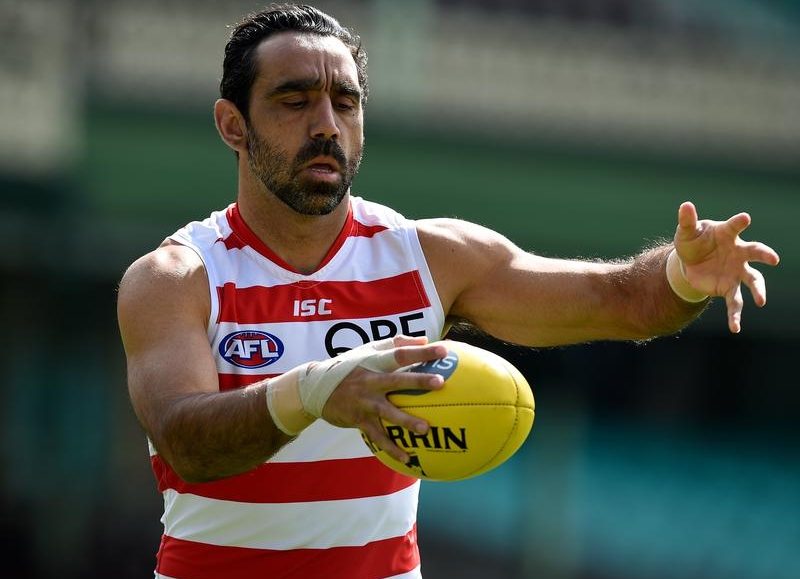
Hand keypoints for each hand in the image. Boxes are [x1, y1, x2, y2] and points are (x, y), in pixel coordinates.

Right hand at [321, 336, 447, 462]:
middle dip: (418, 381)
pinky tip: (407, 458)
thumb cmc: (349, 366)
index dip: (422, 352)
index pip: (401, 354)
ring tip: (425, 429)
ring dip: (406, 421)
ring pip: (387, 412)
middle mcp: (371, 381)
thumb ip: (396, 344)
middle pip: (397, 380)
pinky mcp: (359, 420)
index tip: (443, 350)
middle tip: (440, 383)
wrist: (316, 388)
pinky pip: (377, 436)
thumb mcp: (368, 350)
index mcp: (375, 362)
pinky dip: (391, 448)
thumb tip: (424, 340)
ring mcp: (364, 402)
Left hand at [673, 201, 779, 332]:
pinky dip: (735, 316)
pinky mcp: (728, 287)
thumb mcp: (686, 232)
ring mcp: (736, 271)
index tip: (745, 218)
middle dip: (765, 255)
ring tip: (761, 301)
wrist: (688, 263)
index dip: (739, 222)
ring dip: (758, 290)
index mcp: (728, 234)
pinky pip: (735, 302)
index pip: (735, 226)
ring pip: (753, 279)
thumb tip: (685, 204)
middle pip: (756, 252)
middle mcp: (738, 253)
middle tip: (774, 259)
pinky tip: (735, 328)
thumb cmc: (693, 242)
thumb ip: (687, 220)